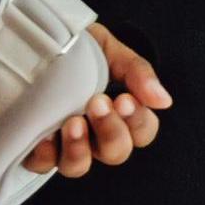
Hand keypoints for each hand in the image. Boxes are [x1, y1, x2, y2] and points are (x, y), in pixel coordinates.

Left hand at [19, 23, 171, 181]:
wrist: (41, 38)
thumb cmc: (81, 48)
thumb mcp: (110, 49)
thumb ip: (137, 71)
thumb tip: (164, 100)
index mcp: (120, 113)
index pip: (143, 131)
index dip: (137, 121)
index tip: (125, 99)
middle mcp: (97, 135)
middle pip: (116, 153)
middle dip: (109, 130)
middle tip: (97, 103)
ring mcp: (69, 145)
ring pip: (80, 166)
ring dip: (79, 149)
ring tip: (73, 123)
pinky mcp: (40, 148)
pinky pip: (43, 165)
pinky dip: (45, 154)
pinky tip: (44, 136)